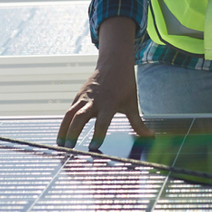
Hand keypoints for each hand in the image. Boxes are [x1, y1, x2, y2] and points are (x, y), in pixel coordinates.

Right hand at [58, 17, 153, 148]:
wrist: (114, 64)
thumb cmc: (124, 85)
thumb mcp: (132, 104)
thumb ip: (138, 123)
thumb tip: (151, 137)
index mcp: (109, 104)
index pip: (102, 121)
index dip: (98, 134)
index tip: (93, 147)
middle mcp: (94, 101)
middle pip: (80, 117)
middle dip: (73, 132)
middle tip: (69, 147)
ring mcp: (84, 97)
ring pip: (69, 113)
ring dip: (63, 129)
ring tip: (59, 145)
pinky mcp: (78, 96)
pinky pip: (69, 110)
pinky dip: (64, 123)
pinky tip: (61, 136)